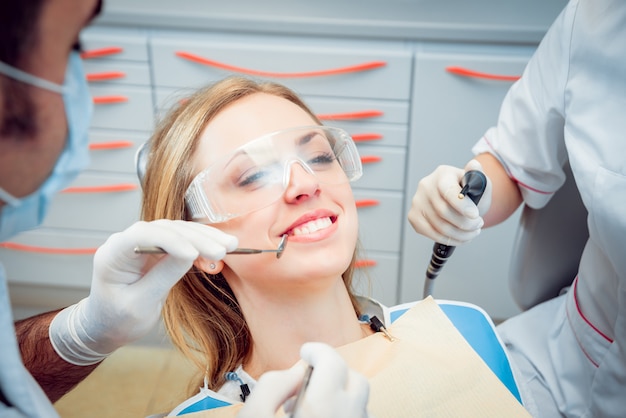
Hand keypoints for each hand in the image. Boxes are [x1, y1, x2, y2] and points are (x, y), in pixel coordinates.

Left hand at [49, 220, 237, 364]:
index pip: (143, 235)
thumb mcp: (140, 305)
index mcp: (113, 254)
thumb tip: (190, 254)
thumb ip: (163, 276)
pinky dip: (201, 244)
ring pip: (177, 231)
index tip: (193, 254)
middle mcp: (126, 241)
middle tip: (222, 250)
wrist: (107, 326)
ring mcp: (142, 243)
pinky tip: (220, 250)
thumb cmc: (117, 320)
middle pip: (166, 229)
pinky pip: (182, 240)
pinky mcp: (156, 248)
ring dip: (204, 237)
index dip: (171, 240)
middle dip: (196, 238)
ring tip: (230, 245)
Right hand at [238, 342, 370, 417]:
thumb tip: (295, 369)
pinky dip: (346, 413)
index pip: (333, 361)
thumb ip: (273, 386)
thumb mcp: (253, 415)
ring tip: (313, 405)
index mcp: (322, 406)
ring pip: (361, 404)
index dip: (317, 350)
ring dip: (342, 395)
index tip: (306, 352)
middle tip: (311, 377)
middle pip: (356, 380)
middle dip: (335, 372)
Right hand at [408, 159, 491, 245]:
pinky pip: (431, 233)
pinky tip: (460, 237)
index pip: (448, 190)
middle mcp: (426, 185)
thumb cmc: (469, 192)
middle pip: (443, 211)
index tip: (475, 215)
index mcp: (443, 173)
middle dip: (465, 223)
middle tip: (478, 225)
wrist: (458, 201)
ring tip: (472, 232)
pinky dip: (448, 239)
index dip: (461, 205)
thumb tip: (474, 165)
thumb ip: (479, 176)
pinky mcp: (413, 216)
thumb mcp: (479, 182)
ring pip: (439, 226)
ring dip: (460, 234)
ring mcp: (417, 201)